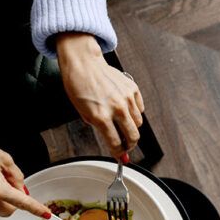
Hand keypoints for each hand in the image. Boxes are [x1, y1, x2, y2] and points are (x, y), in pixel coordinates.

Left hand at [56, 32, 144, 155]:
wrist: (84, 63)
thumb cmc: (79, 85)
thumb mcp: (83, 113)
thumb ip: (99, 129)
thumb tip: (112, 141)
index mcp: (101, 116)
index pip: (116, 143)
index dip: (118, 153)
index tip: (119, 155)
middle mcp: (117, 108)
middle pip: (133, 136)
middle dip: (129, 145)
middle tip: (126, 145)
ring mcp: (127, 98)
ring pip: (138, 123)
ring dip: (131, 128)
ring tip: (122, 125)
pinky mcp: (133, 89)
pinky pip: (140, 109)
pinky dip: (135, 113)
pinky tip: (125, 110)